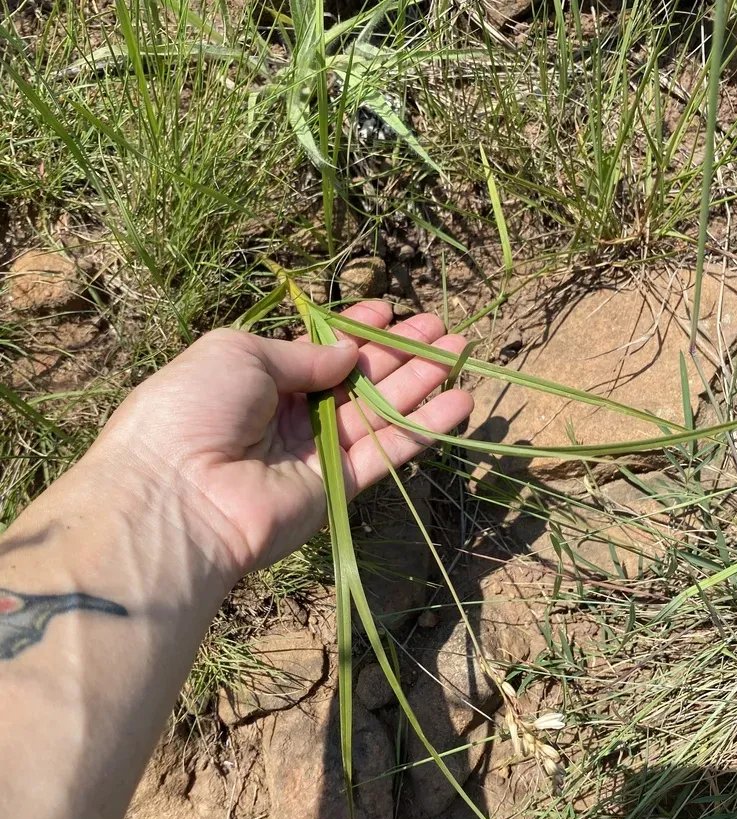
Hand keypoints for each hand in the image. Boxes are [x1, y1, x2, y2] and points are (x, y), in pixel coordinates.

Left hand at [93, 301, 473, 577]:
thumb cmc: (194, 408)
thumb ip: (301, 352)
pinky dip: (422, 429)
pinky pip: (386, 452)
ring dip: (421, 383)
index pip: (319, 349)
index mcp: (258, 376)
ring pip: (379, 412)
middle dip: (400, 351)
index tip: (391, 309)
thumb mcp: (239, 353)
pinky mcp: (336, 487)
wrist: (178, 493)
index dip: (356, 329)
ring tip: (461, 352)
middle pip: (357, 378)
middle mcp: (289, 413)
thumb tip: (347, 353)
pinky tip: (458, 403)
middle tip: (443, 329)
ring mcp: (314, 452)